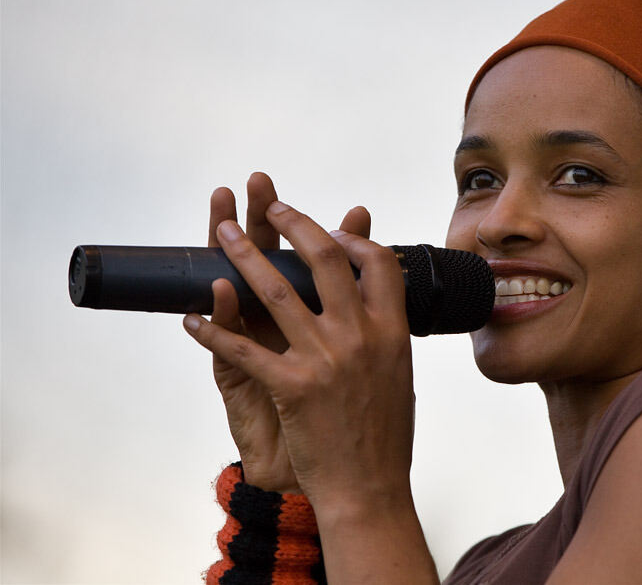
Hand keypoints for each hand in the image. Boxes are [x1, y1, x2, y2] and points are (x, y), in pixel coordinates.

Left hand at [186, 177, 414, 507]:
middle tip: (268, 203)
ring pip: (276, 291)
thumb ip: (386, 333)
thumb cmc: (384, 436)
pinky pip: (242, 348)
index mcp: (392, 331)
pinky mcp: (291, 386)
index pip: (377, 262)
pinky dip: (213, 330)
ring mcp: (325, 359)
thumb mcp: (398, 373)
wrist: (369, 488)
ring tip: (221, 231)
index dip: (353, 237)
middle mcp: (361, 336)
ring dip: (242, 256)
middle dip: (291, 223)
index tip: (331, 229)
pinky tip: (192, 318)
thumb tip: (379, 299)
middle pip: (324, 259)